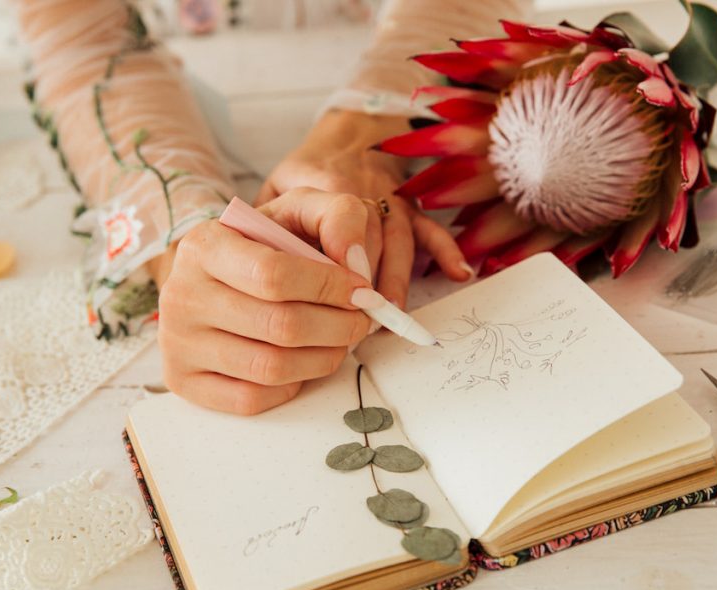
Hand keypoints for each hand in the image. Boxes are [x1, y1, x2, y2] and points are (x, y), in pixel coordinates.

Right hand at [156, 188, 382, 414]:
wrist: (214, 276)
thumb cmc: (265, 247)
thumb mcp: (299, 211)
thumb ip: (337, 215)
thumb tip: (354, 259)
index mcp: (204, 245)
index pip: (274, 274)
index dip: (329, 287)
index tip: (360, 290)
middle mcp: (181, 294)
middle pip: (279, 325)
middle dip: (337, 326)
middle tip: (359, 321)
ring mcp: (178, 342)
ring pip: (270, 368)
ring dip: (323, 358)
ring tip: (338, 341)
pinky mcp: (184, 381)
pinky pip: (251, 399)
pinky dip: (290, 385)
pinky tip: (301, 362)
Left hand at [258, 109, 472, 307]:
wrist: (345, 138)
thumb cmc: (301, 176)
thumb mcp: (272, 191)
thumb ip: (267, 228)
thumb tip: (258, 277)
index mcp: (323, 184)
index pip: (341, 216)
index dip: (345, 251)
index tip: (343, 284)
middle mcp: (363, 189)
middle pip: (372, 238)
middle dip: (366, 283)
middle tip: (356, 323)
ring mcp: (391, 199)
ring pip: (401, 240)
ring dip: (397, 280)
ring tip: (389, 317)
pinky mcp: (410, 209)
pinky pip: (432, 228)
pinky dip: (446, 250)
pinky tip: (459, 273)